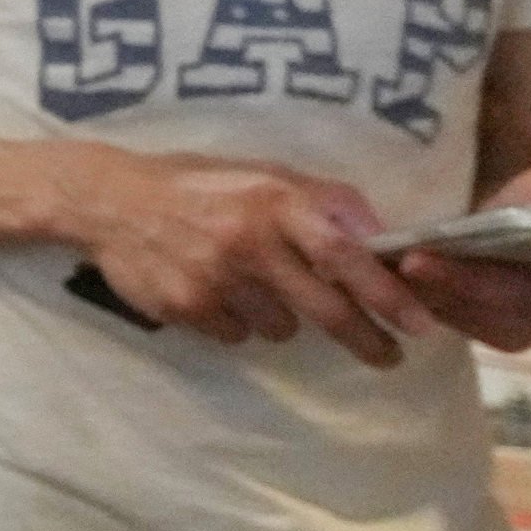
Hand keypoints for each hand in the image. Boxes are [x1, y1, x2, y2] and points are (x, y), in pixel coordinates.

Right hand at [63, 146, 442, 366]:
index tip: (420, 324)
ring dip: (281, 317)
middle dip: (364, 338)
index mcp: (274, 201)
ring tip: (252, 286)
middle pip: (323, 307)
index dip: (387, 294)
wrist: (110, 201)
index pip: (346, 255)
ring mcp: (215, 278)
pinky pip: (236, 334)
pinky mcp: (186, 307)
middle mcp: (248, 240)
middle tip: (387, 357)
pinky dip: (236, 320)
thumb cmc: (199, 184)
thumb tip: (382, 235)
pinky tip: (214, 290)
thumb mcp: (262, 174)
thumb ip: (322, 201)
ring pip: (280, 326)